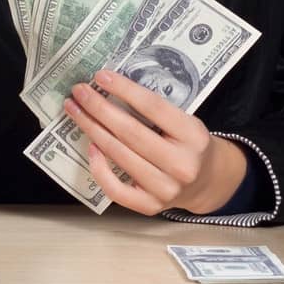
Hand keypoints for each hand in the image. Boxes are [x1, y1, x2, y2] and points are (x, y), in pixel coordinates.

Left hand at [63, 69, 247, 215]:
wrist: (207, 181)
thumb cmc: (189, 144)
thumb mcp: (185, 121)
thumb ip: (156, 111)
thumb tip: (111, 89)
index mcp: (193, 136)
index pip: (153, 107)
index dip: (124, 90)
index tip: (101, 76)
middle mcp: (181, 164)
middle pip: (130, 132)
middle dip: (99, 108)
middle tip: (79, 92)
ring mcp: (165, 189)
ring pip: (119, 155)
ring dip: (92, 129)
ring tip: (76, 111)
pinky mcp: (150, 207)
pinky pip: (115, 189)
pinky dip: (99, 167)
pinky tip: (90, 147)